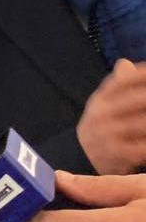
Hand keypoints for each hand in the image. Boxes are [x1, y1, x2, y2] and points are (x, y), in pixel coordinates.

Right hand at [77, 59, 145, 174]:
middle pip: (139, 99)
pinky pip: (144, 147)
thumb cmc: (103, 126)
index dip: (144, 75)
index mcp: (102, 98)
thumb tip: (125, 63)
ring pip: (144, 123)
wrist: (81, 158)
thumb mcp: (104, 103)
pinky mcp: (118, 153)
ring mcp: (109, 134)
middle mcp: (102, 113)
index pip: (126, 80)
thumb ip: (118, 84)